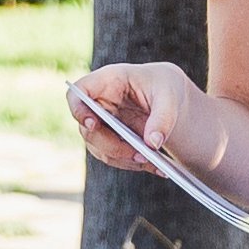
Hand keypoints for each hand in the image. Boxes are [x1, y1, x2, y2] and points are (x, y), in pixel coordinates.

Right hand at [69, 62, 205, 178]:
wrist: (170, 96)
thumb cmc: (165, 86)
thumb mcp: (170, 95)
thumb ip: (163, 117)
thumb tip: (153, 144)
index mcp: (107, 81)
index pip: (78, 93)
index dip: (78, 109)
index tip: (92, 124)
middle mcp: (99, 104)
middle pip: (88, 130)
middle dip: (111, 146)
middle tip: (140, 155)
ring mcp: (102, 124)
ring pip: (100, 149)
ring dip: (124, 159)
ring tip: (153, 163)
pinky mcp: (112, 140)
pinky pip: (115, 158)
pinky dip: (135, 164)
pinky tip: (157, 167)